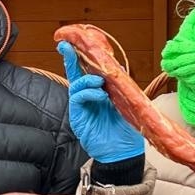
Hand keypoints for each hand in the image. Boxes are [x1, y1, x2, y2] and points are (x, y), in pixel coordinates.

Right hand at [58, 41, 144, 163]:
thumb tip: (117, 66)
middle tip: (68, 46)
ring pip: (76, 84)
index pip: (87, 71)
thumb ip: (119, 86)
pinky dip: (88, 93)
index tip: (75, 43)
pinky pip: (77, 98)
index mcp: (99, 92)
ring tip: (100, 82)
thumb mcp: (126, 103)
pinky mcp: (78, 117)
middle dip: (70, 58)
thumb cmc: (126, 130)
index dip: (81, 57)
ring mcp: (82, 107)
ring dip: (87, 79)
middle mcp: (88, 97)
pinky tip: (99, 95)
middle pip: (75, 74)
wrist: (123, 152)